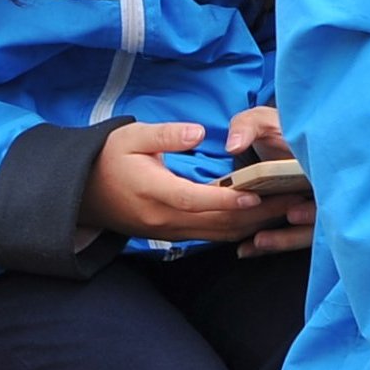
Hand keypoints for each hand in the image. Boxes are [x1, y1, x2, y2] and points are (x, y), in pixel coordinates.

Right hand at [80, 119, 270, 244]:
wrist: (80, 192)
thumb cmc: (107, 157)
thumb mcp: (130, 136)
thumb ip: (166, 135)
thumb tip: (199, 133)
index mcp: (154, 192)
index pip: (197, 199)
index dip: (228, 198)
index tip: (258, 192)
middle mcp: (164, 219)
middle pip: (216, 222)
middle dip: (255, 213)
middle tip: (289, 200)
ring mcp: (167, 231)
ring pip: (217, 234)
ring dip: (251, 225)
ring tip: (283, 210)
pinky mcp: (171, 234)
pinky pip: (209, 236)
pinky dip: (235, 230)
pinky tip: (257, 220)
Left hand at [223, 105, 311, 255]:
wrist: (284, 139)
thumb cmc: (277, 129)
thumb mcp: (263, 120)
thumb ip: (247, 126)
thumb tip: (233, 145)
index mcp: (320, 166)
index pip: (328, 193)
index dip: (312, 209)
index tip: (293, 213)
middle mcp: (324, 189)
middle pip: (319, 221)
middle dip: (296, 232)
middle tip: (267, 235)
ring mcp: (315, 206)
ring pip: (307, 233)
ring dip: (283, 240)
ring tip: (258, 242)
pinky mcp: (300, 218)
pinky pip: (291, 235)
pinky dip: (272, 243)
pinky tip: (248, 249)